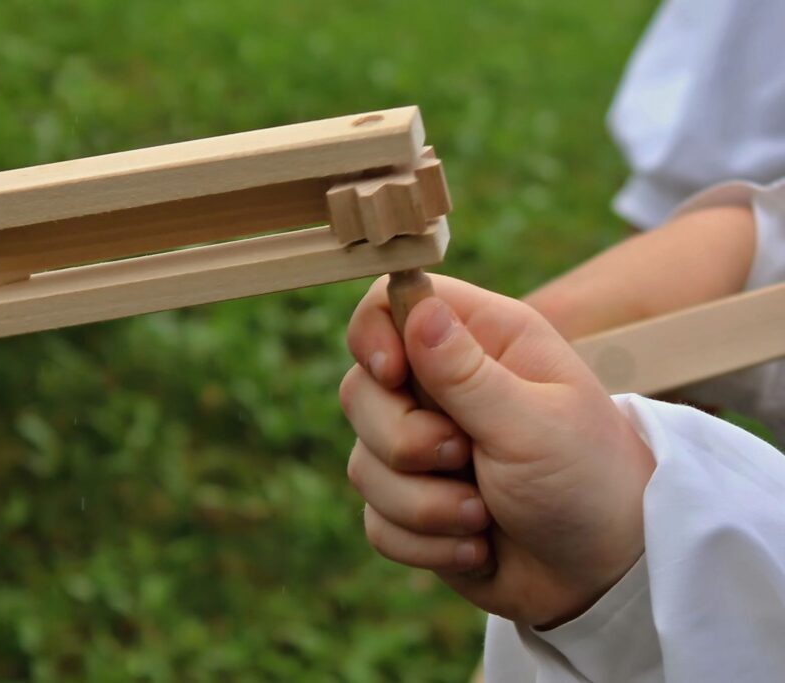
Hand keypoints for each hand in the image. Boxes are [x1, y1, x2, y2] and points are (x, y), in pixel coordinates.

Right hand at [340, 275, 654, 625]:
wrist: (606, 577)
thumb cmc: (589, 481)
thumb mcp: (533, 423)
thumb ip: (466, 372)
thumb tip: (415, 304)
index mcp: (482, 342)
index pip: (391, 303)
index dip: (374, 335)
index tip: (392, 375)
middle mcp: (443, 388)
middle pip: (359, 390)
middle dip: (403, 440)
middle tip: (463, 456)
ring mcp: (423, 449)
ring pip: (362, 463)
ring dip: (423, 504)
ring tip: (482, 514)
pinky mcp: (414, 504)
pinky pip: (376, 519)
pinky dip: (424, 543)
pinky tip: (475, 547)